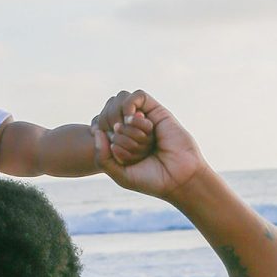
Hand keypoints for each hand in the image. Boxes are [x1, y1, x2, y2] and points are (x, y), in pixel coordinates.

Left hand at [90, 90, 204, 199]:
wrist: (179, 178)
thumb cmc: (151, 179)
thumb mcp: (120, 174)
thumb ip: (102, 157)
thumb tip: (97, 132)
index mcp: (122, 144)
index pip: (100, 128)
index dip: (100, 135)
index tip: (112, 153)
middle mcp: (132, 130)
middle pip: (110, 118)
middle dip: (118, 136)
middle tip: (134, 152)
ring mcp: (144, 120)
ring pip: (122, 106)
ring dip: (125, 124)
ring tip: (139, 140)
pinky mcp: (158, 111)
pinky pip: (138, 96)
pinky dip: (130, 105)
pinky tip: (132, 119)